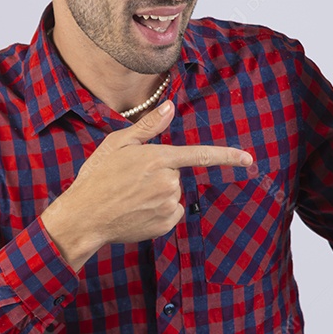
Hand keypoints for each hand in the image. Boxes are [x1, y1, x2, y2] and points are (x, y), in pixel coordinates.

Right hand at [41, 101, 253, 269]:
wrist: (84, 217)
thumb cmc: (97, 177)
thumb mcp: (117, 144)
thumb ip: (148, 126)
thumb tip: (170, 108)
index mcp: (157, 158)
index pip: (200, 155)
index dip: (227, 156)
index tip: (248, 158)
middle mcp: (167, 182)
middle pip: (176, 174)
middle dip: (159, 174)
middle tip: (130, 180)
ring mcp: (166, 205)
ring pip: (172, 193)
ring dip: (157, 194)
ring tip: (130, 197)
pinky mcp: (164, 225)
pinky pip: (170, 212)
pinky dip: (158, 212)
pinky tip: (136, 211)